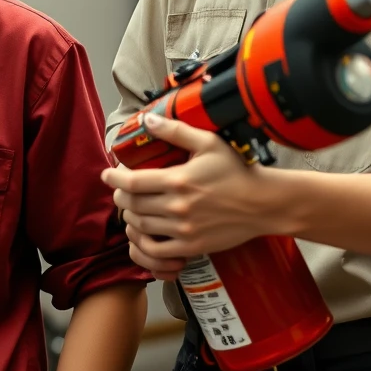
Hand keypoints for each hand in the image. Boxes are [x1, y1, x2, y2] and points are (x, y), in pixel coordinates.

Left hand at [101, 113, 296, 279]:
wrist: (263, 203)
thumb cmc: (237, 170)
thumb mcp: (208, 142)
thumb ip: (175, 131)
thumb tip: (147, 119)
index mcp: (178, 180)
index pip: (132, 182)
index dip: (113, 179)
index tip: (107, 174)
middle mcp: (178, 207)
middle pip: (133, 206)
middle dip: (120, 197)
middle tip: (119, 191)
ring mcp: (184, 229)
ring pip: (141, 227)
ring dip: (129, 217)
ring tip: (129, 208)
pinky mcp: (192, 246)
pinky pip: (157, 251)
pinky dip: (142, 244)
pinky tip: (142, 233)